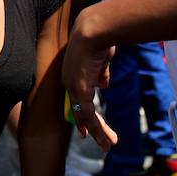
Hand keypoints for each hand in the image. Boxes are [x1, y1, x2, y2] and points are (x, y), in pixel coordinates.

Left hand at [62, 10, 118, 151]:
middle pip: (79, 110)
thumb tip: (103, 84)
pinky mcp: (79, 89)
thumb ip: (100, 72)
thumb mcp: (100, 59)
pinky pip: (88, 114)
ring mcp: (72, 86)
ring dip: (98, 132)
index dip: (82, 114)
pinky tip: (104, 138)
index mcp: (72, 74)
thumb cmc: (100, 38)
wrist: (93, 30)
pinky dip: (96, 128)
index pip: (77, 98)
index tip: (85, 128)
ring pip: (84, 116)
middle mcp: (68, 82)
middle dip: (90, 127)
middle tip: (97, 141)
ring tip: (108, 145)